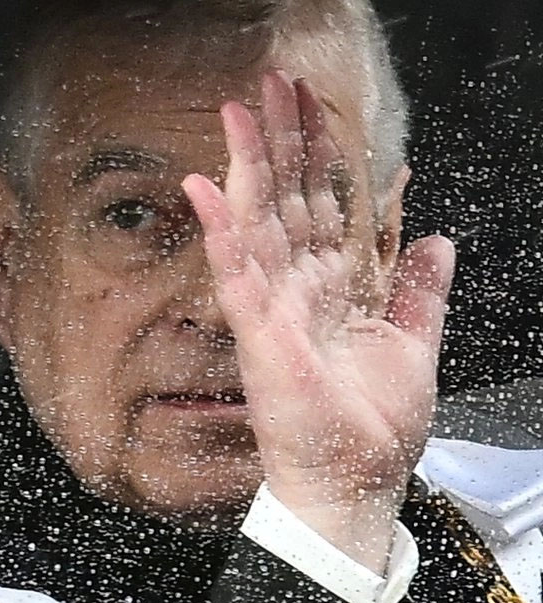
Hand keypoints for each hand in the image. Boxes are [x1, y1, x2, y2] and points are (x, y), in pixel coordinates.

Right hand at [181, 71, 455, 572]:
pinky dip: (222, 232)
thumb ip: (419, 289)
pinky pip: (237, 276)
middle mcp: (297, 290)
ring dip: (247, 167)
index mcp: (333, 288)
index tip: (315, 104)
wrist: (355, 482)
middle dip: (281, 139)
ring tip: (237, 112)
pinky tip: (206, 190)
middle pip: (287, 200)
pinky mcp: (261, 336)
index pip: (323, 205)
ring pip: (258, 224)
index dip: (320, 154)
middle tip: (272, 82)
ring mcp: (273, 309)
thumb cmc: (372, 428)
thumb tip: (434, 236)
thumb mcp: (414, 344)